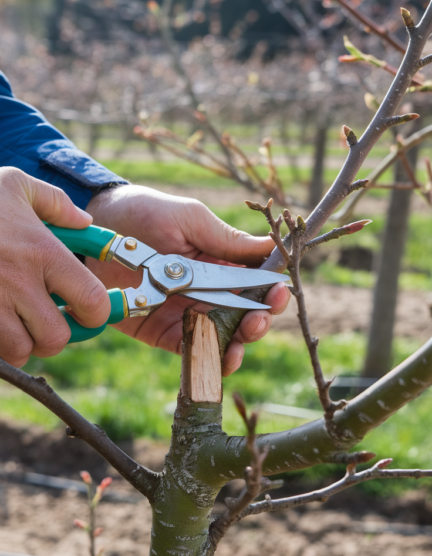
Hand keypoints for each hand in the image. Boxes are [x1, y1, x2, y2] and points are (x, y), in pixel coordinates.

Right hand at [0, 168, 110, 366]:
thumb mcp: (16, 185)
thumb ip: (56, 203)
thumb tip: (84, 221)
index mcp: (41, 251)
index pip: (90, 300)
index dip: (96, 314)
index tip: (88, 312)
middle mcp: (17, 281)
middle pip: (55, 338)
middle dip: (55, 335)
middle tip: (48, 320)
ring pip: (20, 350)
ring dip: (23, 343)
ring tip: (18, 323)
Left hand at [85, 185, 289, 374]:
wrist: (97, 226)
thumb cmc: (146, 212)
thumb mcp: (190, 220)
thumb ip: (227, 239)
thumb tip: (270, 245)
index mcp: (221, 263)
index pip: (255, 282)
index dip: (271, 290)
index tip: (279, 292)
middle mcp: (209, 292)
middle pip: (244, 315)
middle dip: (258, 321)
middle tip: (259, 319)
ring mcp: (186, 314)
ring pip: (222, 338)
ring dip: (236, 344)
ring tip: (240, 342)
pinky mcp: (163, 332)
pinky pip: (189, 350)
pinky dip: (206, 358)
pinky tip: (216, 357)